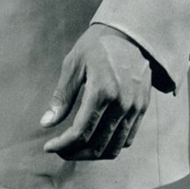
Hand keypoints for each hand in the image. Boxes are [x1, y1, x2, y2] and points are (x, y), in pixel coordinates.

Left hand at [41, 24, 151, 159]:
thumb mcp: (73, 65)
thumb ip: (62, 97)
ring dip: (92, 154)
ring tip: (75, 149)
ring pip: (114, 147)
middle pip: (97, 144)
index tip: (49, 147)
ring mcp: (135, 107)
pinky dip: (110, 146)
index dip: (62, 144)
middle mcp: (122, 103)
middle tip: (60, 150)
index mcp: (102, 91)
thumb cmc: (96, 46)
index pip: (80, 131)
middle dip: (75, 153)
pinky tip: (95, 141)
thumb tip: (46, 123)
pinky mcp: (143, 108)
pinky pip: (128, 138)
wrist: (130, 34)